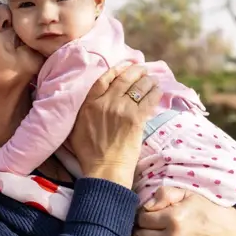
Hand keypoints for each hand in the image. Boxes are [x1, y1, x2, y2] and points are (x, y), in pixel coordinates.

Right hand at [69, 64, 162, 187]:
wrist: (104, 169)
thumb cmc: (89, 152)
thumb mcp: (76, 127)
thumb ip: (83, 110)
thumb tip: (92, 101)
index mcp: (90, 103)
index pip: (105, 78)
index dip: (117, 69)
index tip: (126, 66)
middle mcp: (106, 102)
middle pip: (124, 79)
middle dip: (136, 71)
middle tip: (143, 69)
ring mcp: (122, 110)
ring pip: (138, 87)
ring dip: (148, 80)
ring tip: (153, 79)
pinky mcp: (136, 119)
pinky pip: (148, 100)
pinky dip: (154, 93)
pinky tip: (158, 90)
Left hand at [134, 187, 235, 235]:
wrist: (228, 231)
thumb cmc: (205, 210)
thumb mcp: (187, 194)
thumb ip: (165, 194)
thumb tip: (147, 205)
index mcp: (174, 219)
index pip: (142, 218)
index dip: (144, 213)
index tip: (151, 212)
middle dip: (143, 228)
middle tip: (150, 223)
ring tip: (155, 231)